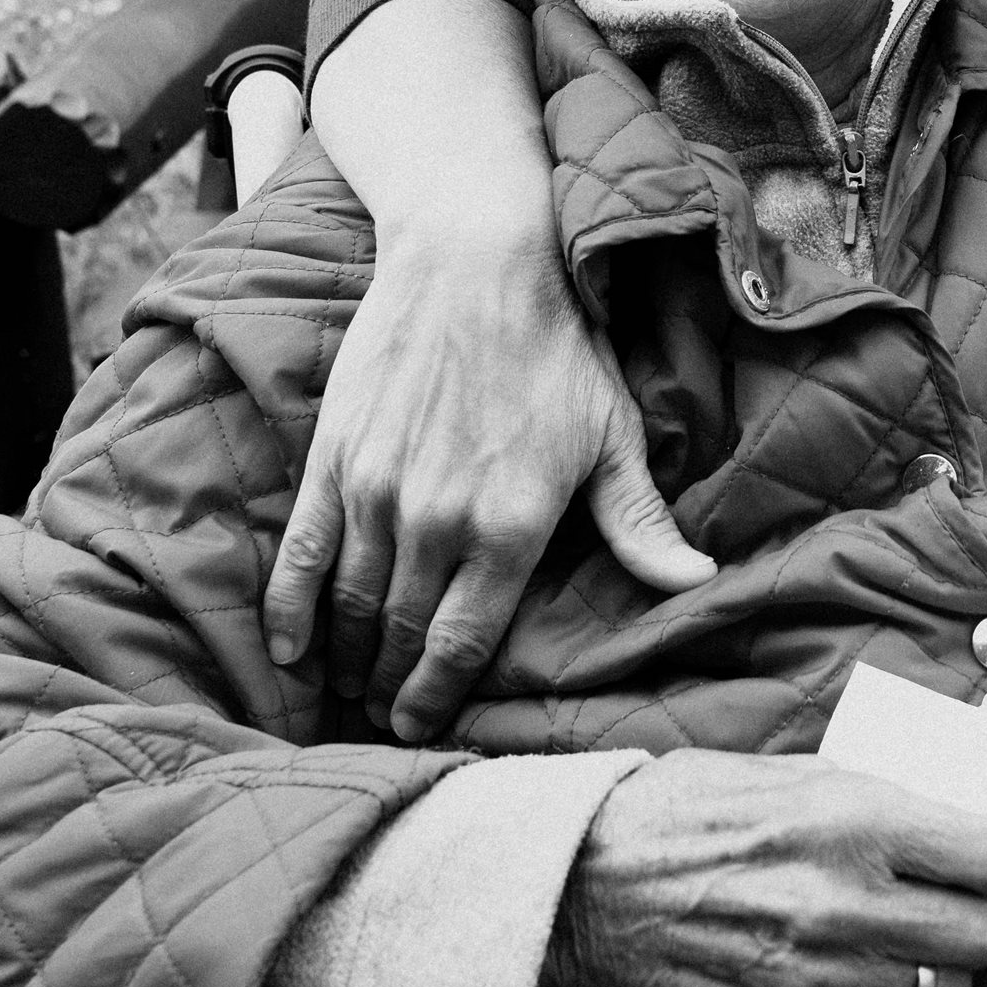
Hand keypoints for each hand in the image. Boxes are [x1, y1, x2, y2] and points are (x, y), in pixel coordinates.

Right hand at [263, 226, 714, 740]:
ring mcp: (378, 491)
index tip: (426, 726)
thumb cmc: (557, 347)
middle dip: (391, 688)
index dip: (439, 696)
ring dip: (347, 657)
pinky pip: (301, 554)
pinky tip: (290, 649)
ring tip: (348, 688)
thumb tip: (697, 582)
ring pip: (352, 604)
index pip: (464, 644)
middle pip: (402, 634)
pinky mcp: (333, 459)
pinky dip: (289, 610)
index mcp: (512, 526)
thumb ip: (640, 522)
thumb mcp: (614, 435)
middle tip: (386, 717)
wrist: (476, 260)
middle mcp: (438, 520)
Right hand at [534, 752, 986, 986]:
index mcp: (856, 821)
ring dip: (940, 969)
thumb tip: (983, 825)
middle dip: (982, 915)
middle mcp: (851, 906)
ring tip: (896, 940)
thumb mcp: (798, 774)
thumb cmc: (690, 815)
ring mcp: (828, 984)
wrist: (587, 892)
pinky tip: (868, 984)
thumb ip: (893, 804)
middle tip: (953, 899)